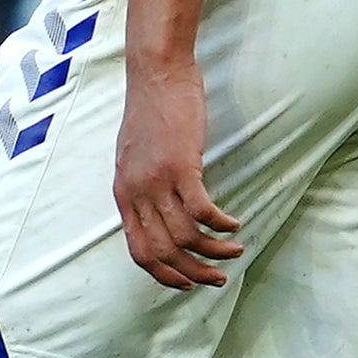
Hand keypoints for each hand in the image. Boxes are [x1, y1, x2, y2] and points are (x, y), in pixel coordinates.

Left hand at [113, 58, 240, 290]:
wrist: (155, 74)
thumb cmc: (149, 112)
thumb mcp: (131, 156)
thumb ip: (139, 186)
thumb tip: (155, 212)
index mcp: (123, 194)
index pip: (138, 251)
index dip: (163, 275)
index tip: (186, 283)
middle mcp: (136, 193)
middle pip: (163, 252)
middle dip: (193, 274)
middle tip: (217, 279)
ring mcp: (157, 180)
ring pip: (185, 237)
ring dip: (214, 252)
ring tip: (234, 251)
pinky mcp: (181, 165)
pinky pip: (203, 211)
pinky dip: (221, 224)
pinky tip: (235, 224)